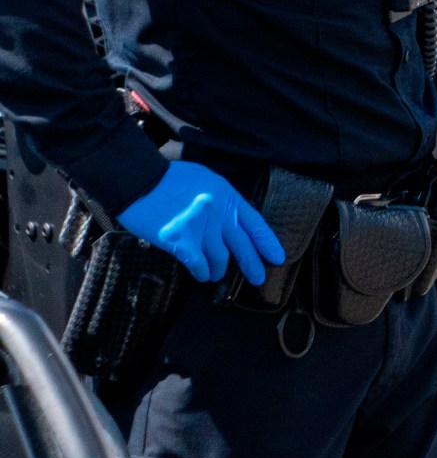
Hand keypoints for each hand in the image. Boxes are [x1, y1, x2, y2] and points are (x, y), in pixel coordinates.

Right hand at [117, 161, 287, 284]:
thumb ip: (222, 200)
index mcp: (227, 197)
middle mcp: (219, 214)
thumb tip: (231, 219)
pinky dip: (201, 272)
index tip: (277, 257)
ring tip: (216, 275)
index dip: (268, 243)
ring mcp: (200, 228)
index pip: (256, 224)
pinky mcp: (180, 240)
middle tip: (257, 279)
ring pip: (220, 258)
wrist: (138, 178)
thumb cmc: (169, 178)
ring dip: (219, 270)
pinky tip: (201, 276)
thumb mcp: (206, 180)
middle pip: (242, 245)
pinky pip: (197, 264)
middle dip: (252, 264)